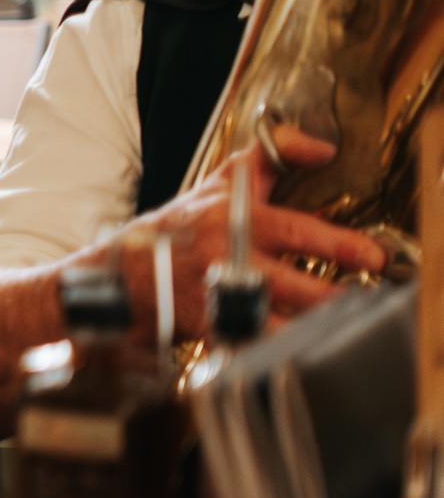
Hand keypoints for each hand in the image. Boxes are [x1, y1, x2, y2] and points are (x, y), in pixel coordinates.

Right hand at [106, 130, 381, 340]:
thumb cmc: (181, 225)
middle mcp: (224, 257)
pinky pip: (249, 343)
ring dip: (308, 328)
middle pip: (290, 284)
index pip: (294, 229)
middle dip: (329, 296)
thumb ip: (273, 156)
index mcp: (233, 219)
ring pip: (273, 320)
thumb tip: (324, 149)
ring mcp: (213, 294)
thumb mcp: (222, 180)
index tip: (372, 257)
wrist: (125, 268)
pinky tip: (296, 348)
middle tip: (358, 300)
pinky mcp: (206, 328)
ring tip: (335, 327)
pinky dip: (274, 348)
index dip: (338, 243)